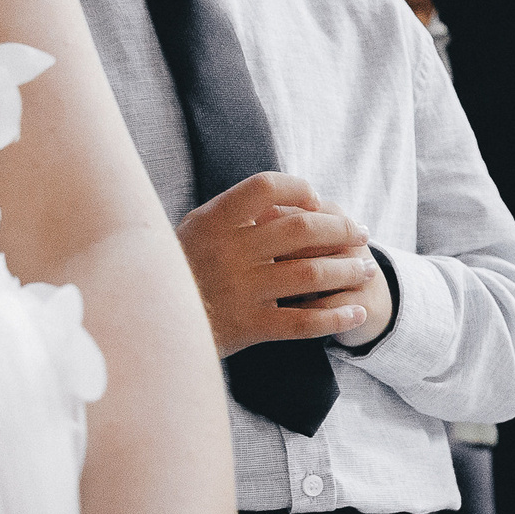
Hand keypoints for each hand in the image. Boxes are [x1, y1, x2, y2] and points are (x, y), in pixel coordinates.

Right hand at [175, 171, 376, 357]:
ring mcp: (240, 290)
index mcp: (213, 221)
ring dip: (348, 270)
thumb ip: (229, 214)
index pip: (265, 187)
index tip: (319, 201)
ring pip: (311, 273)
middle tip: (362, 235)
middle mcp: (229, 251)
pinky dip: (335, 317)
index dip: (299, 189)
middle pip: (302, 229)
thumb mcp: (190, 233)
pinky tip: (357, 313)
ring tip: (366, 270)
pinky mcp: (248, 327)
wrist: (147, 324)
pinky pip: (303, 322)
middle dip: (342, 230)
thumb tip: (279, 196)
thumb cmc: (175, 274)